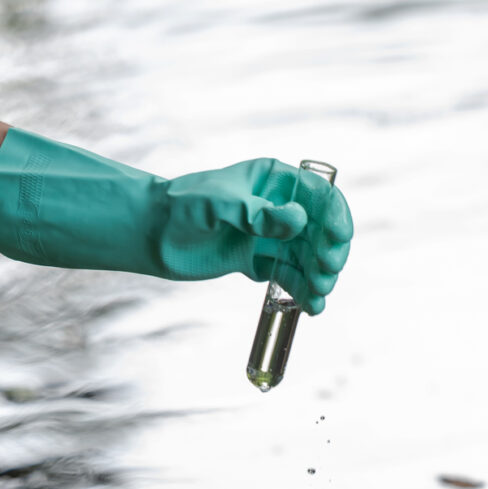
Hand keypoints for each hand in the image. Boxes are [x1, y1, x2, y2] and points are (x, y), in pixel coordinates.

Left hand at [0, 130, 353, 313]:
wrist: (150, 233)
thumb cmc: (181, 207)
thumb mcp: (220, 205)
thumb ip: (259, 214)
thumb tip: (299, 220)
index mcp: (275, 180)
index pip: (320, 196)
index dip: (336, 217)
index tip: (337, 240)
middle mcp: (279, 207)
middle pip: (321, 230)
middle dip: (330, 252)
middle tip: (324, 272)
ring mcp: (270, 236)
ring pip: (308, 258)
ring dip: (320, 276)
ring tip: (318, 295)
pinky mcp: (258, 262)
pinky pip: (289, 278)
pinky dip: (302, 293)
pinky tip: (310, 308)